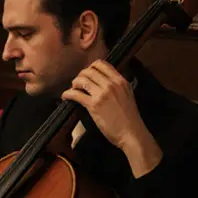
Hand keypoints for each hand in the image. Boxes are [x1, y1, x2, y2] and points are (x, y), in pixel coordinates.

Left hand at [61, 60, 162, 175]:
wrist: (131, 133)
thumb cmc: (130, 118)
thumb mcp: (128, 95)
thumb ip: (118, 86)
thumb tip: (106, 81)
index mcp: (120, 81)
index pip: (102, 64)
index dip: (91, 67)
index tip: (88, 74)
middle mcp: (111, 84)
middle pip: (89, 71)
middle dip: (81, 75)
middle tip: (79, 83)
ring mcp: (102, 94)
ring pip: (82, 80)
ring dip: (74, 83)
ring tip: (73, 89)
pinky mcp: (93, 105)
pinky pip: (76, 94)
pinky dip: (68, 94)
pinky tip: (66, 96)